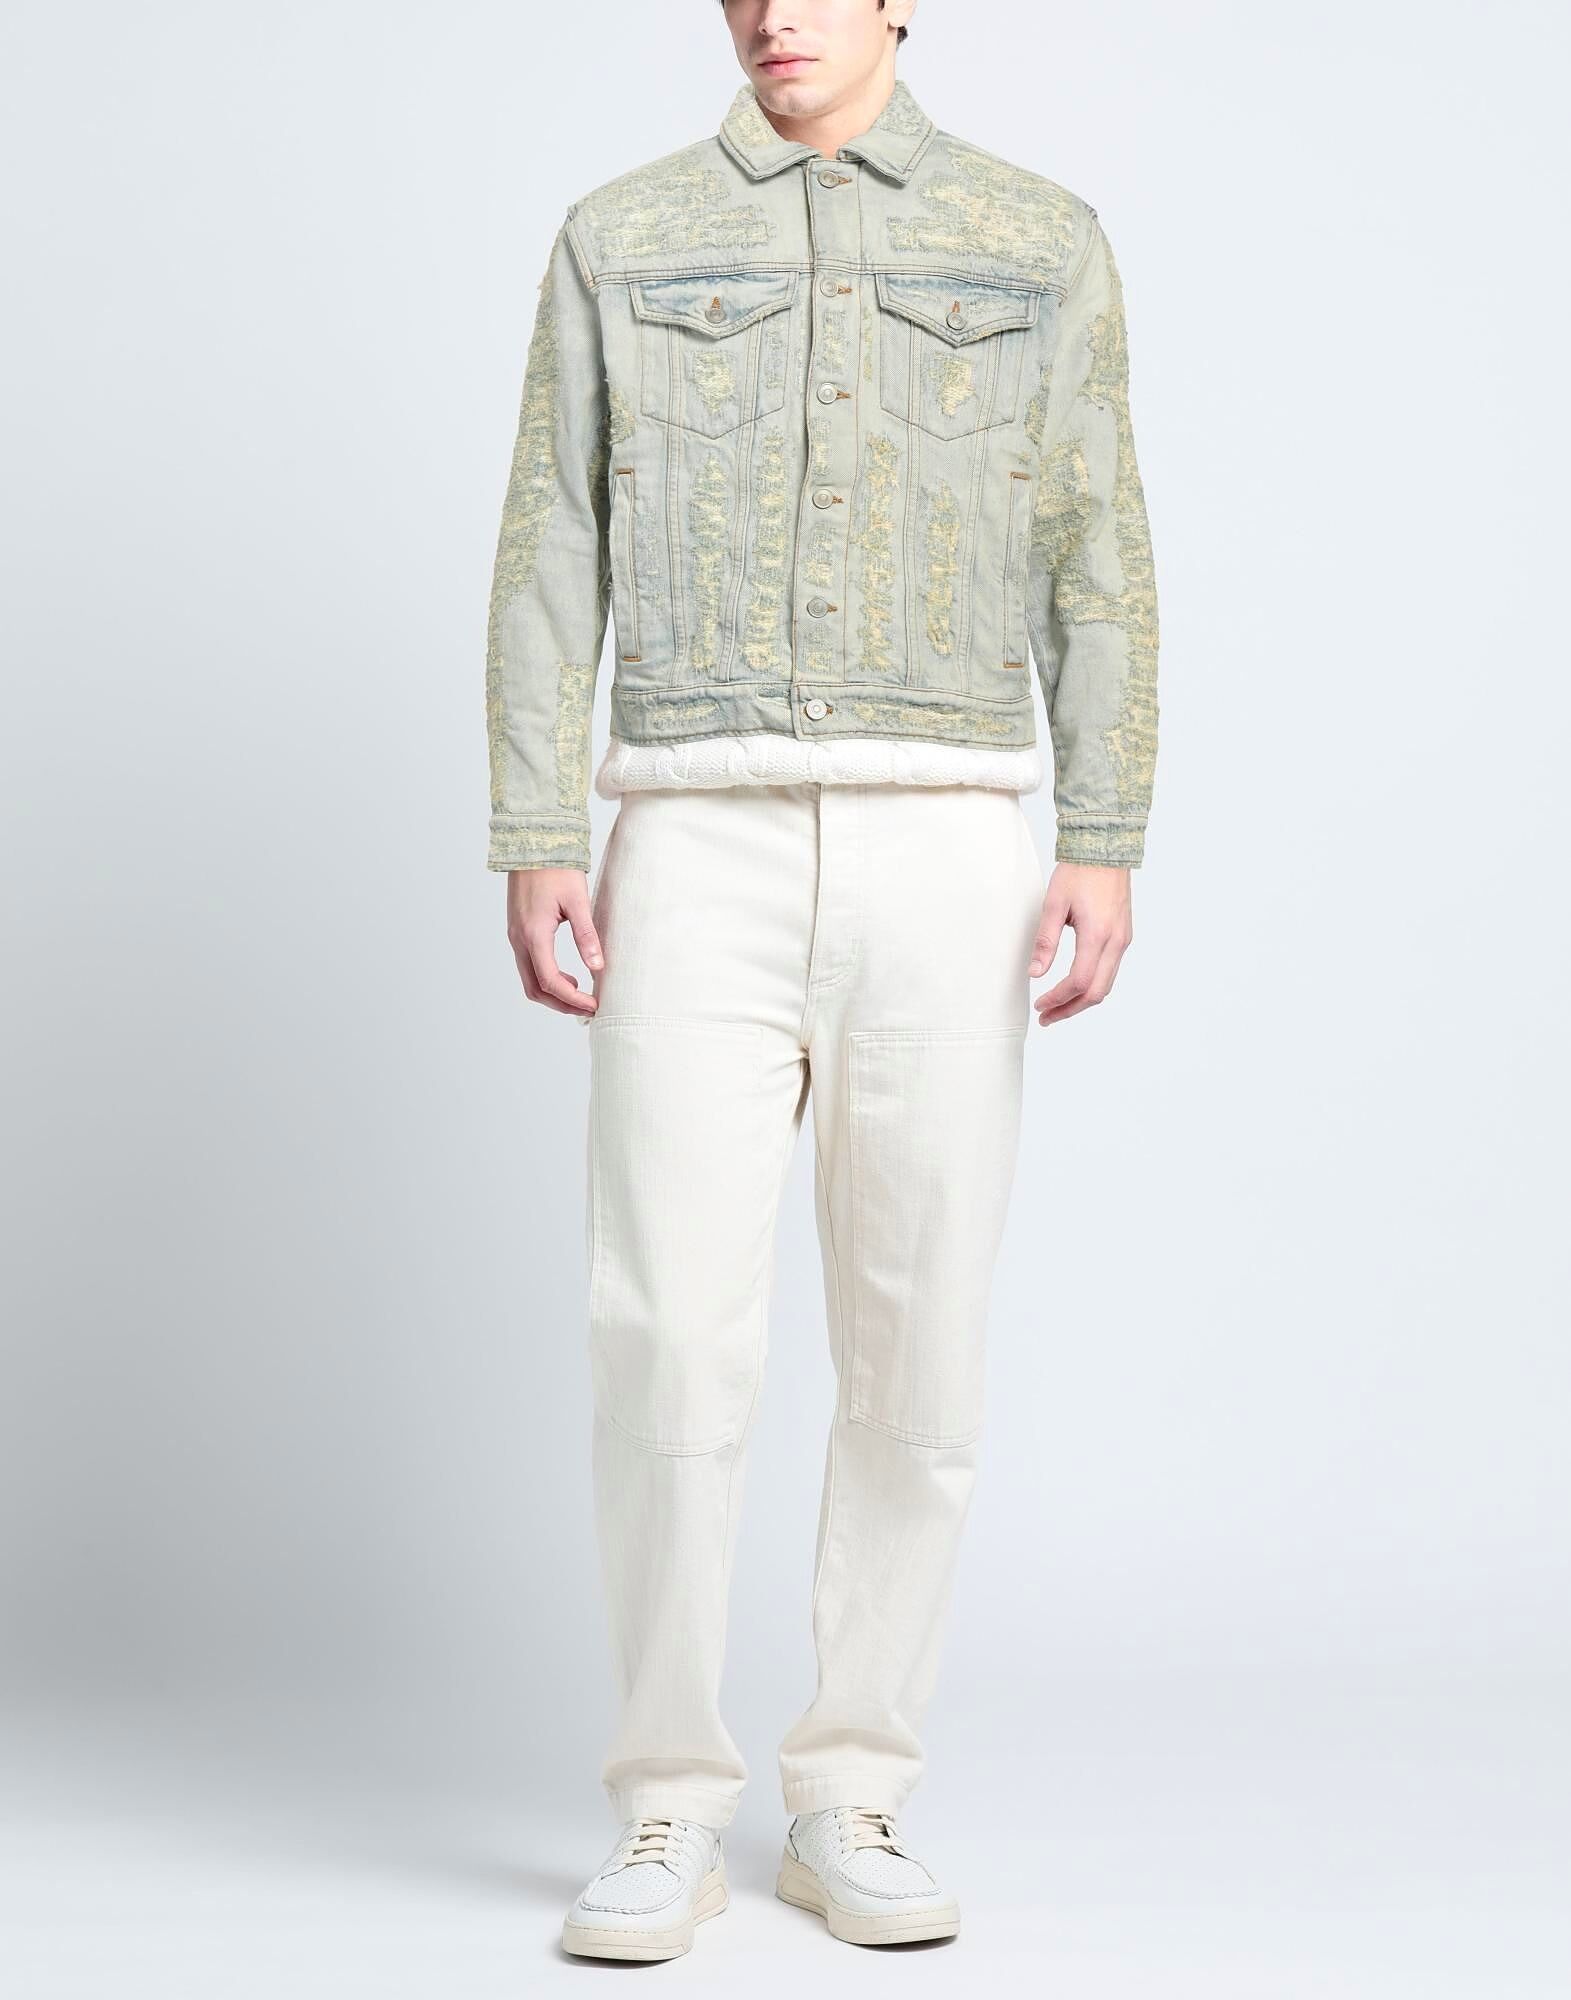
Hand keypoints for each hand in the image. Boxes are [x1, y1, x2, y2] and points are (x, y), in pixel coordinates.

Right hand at [506, 867, 604, 1016]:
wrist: (532, 843)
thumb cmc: (556, 868)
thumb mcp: (578, 901)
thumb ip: (587, 936)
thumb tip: (598, 967)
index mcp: (534, 934)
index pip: (551, 982)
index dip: (573, 1000)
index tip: (594, 1005)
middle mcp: (519, 939)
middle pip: (535, 989)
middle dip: (561, 1004)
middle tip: (588, 1008)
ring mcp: (515, 936)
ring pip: (529, 980)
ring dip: (552, 993)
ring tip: (580, 994)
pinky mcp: (517, 931)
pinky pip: (527, 966)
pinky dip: (545, 979)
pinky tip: (567, 975)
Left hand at [1029, 863, 1132, 1025]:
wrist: (1105, 847)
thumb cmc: (1079, 871)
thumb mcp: (1054, 904)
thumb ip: (1045, 941)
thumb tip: (1035, 973)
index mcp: (1098, 935)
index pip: (1079, 982)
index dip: (1058, 999)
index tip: (1040, 1005)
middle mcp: (1116, 941)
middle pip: (1097, 992)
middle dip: (1070, 1009)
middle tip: (1047, 1017)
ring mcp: (1123, 939)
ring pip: (1106, 984)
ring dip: (1081, 1000)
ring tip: (1057, 1007)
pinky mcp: (1123, 935)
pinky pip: (1111, 971)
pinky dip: (1093, 985)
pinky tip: (1075, 986)